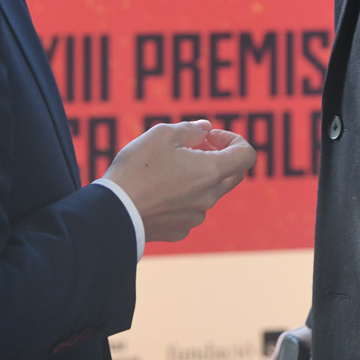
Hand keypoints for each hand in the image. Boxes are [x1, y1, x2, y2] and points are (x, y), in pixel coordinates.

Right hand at [102, 120, 254, 242]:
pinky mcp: (180, 231)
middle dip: (216, 156)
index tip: (208, 137)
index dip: (233, 140)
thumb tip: (205, 129)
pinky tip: (157, 191)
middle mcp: (210, 198)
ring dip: (196, 177)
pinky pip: (190, 210)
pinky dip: (182, 197)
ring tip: (165, 168)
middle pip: (231, 174)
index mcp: (211, 172)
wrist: (112, 212)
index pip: (247, 155)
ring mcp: (196, 217)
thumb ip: (191, 129)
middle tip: (189, 147)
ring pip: (208, 192)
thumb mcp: (162, 134)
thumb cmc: (137, 169)